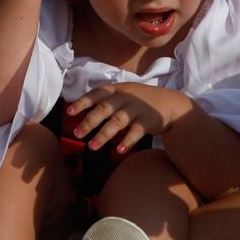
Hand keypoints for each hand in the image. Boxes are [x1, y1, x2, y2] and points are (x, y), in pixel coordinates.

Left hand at [66, 83, 187, 151]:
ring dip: (104, 134)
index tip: (69, 112)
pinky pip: (136, 131)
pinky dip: (128, 140)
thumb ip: (104, 99)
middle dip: (89, 122)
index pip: (96, 94)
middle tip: (76, 134)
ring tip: (92, 147)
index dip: (82, 102)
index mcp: (116, 89)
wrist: (169, 103)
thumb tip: (77, 108)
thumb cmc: (139, 100)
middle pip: (104, 109)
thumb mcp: (123, 93)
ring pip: (118, 121)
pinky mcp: (148, 120)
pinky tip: (119, 150)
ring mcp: (137, 108)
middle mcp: (125, 97)